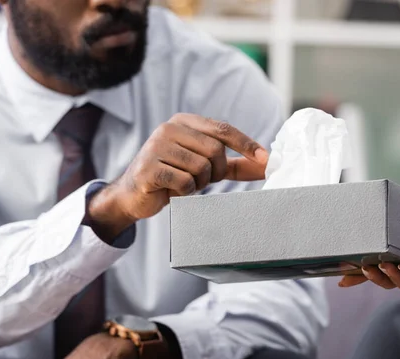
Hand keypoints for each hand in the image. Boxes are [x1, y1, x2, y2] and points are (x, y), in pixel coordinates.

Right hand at [86, 114, 268, 240]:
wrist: (133, 195)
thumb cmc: (173, 177)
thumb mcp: (204, 167)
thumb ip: (233, 164)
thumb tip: (266, 164)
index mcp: (184, 122)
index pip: (223, 129)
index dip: (246, 144)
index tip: (265, 160)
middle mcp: (169, 128)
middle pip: (215, 151)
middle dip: (215, 172)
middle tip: (201, 180)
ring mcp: (156, 146)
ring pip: (201, 168)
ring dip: (198, 183)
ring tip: (183, 184)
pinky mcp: (149, 168)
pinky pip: (184, 182)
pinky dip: (184, 192)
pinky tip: (172, 191)